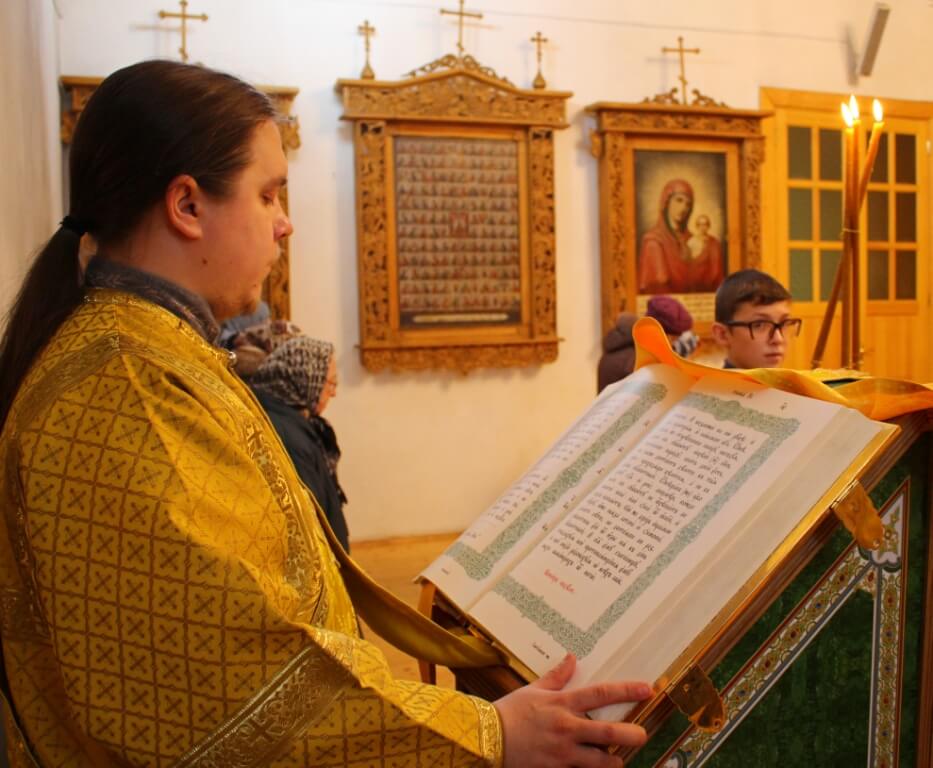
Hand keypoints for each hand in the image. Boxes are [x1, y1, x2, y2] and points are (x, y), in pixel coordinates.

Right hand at [494, 653, 651, 767]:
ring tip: (617, 759)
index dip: (627, 691)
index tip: (647, 689)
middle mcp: (567, 727)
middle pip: (610, 732)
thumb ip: (556, 676)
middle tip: (642, 735)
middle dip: (632, 734)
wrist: (487, 738)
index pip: (602, 694)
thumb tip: (572, 657)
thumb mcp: (533, 689)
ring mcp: (563, 752)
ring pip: (601, 760)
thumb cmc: (510, 712)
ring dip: (614, 760)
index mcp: (563, 703)